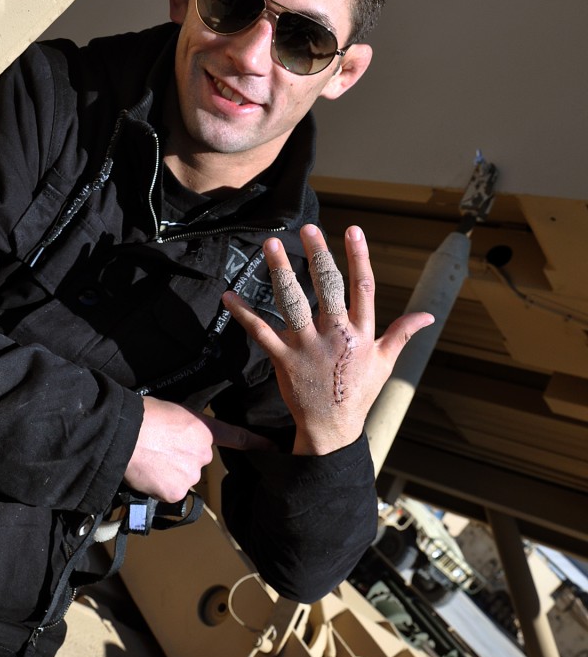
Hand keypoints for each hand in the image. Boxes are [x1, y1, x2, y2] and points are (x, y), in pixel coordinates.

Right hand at [124, 397, 272, 501]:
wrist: (125, 434)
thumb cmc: (143, 416)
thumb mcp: (172, 412)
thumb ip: (185, 428)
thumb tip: (179, 438)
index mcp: (203, 429)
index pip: (237, 436)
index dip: (257, 443)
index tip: (273, 448)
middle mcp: (203, 453)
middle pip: (195, 461)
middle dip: (180, 459)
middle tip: (158, 449)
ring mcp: (191, 474)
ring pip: (182, 478)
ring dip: (169, 474)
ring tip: (149, 459)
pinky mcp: (177, 492)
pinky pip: (170, 492)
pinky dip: (159, 486)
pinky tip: (147, 473)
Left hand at [223, 224, 433, 455]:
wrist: (332, 428)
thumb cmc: (358, 392)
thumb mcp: (385, 362)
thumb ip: (402, 333)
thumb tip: (428, 315)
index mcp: (361, 332)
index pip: (363, 287)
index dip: (359, 257)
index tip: (353, 230)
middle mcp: (336, 335)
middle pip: (328, 287)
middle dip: (319, 255)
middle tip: (308, 228)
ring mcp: (308, 346)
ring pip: (293, 302)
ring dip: (280, 272)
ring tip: (271, 244)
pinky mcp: (284, 359)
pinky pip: (261, 332)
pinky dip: (244, 314)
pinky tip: (229, 296)